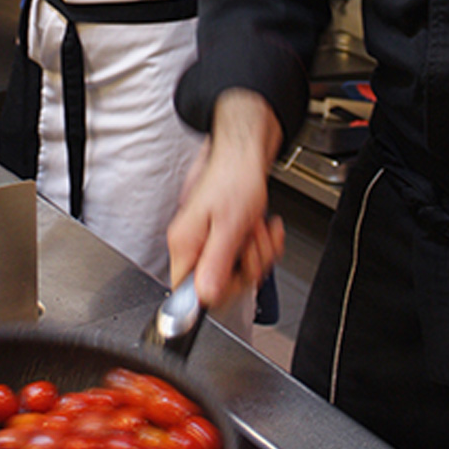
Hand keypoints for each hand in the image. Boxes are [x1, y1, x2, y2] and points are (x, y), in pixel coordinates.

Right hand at [167, 89, 285, 308]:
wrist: (245, 151)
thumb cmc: (234, 176)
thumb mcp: (230, 225)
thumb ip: (215, 263)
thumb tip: (203, 297)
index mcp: (184, 244)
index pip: (189, 293)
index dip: (218, 289)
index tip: (236, 273)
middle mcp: (192, 244)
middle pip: (221, 283)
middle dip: (248, 263)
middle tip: (250, 239)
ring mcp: (209, 239)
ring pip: (239, 270)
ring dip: (259, 249)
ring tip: (256, 224)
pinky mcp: (224, 235)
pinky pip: (248, 255)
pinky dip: (263, 242)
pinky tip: (264, 225)